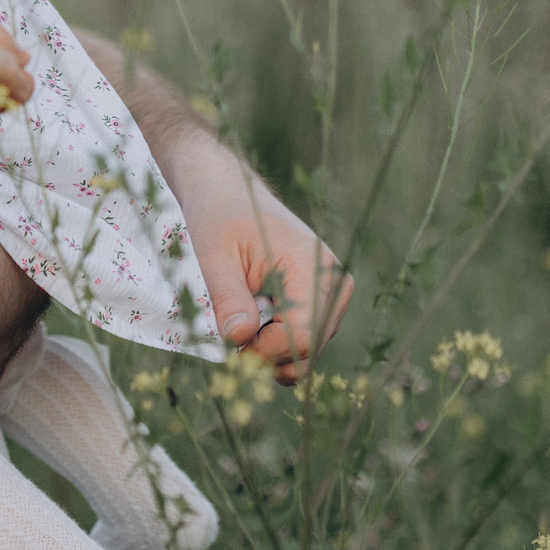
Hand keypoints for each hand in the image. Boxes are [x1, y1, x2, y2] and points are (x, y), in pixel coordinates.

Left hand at [172, 147, 352, 383]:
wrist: (230, 194)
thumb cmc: (219, 218)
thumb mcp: (214, 256)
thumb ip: (228, 298)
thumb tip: (239, 340)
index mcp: (315, 268)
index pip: (301, 335)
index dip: (263, 351)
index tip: (228, 345)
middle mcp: (335, 284)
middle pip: (308, 348)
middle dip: (267, 355)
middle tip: (229, 340)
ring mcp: (333, 295)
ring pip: (307, 350)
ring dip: (270, 350)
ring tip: (238, 326)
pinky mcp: (321, 301)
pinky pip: (303, 338)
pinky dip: (276, 342)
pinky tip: (251, 324)